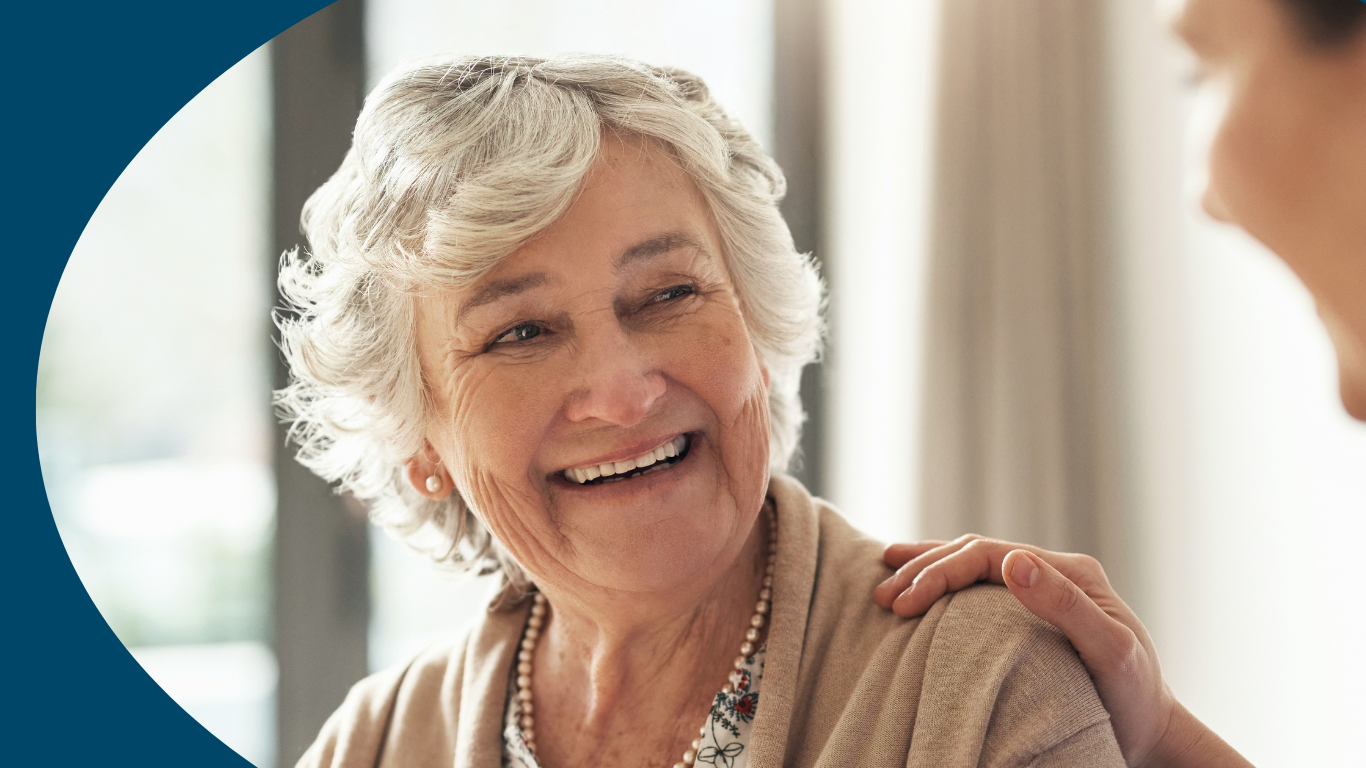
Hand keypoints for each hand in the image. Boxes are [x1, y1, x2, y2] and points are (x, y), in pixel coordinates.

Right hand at [873, 536, 1252, 767]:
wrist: (1150, 729)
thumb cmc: (1132, 699)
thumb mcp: (1110, 652)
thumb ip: (1065, 605)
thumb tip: (1012, 562)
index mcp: (1070, 572)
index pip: (987, 554)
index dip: (939, 571)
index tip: (902, 602)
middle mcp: (1055, 572)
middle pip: (973, 553)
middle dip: (922, 569)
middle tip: (883, 598)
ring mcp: (1043, 588)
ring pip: (971, 564)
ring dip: (926, 570)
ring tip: (885, 582)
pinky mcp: (1032, 611)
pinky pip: (979, 587)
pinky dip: (944, 583)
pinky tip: (918, 588)